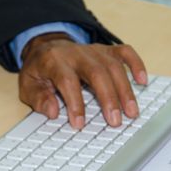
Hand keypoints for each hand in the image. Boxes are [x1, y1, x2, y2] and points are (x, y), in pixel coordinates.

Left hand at [18, 33, 147, 128]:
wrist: (45, 46)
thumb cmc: (39, 70)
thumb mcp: (28, 85)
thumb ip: (39, 99)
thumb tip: (53, 112)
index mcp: (54, 61)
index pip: (68, 82)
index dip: (75, 104)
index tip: (80, 124)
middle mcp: (76, 53)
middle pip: (96, 73)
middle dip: (108, 98)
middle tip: (114, 121)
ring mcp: (93, 50)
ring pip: (113, 66)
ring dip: (125, 90)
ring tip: (131, 112)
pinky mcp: (105, 50)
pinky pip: (124, 52)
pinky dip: (135, 65)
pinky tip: (142, 81)